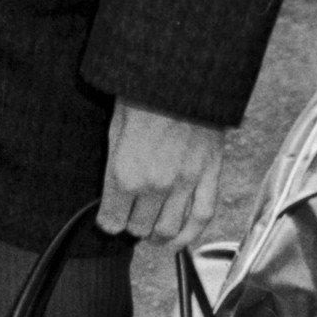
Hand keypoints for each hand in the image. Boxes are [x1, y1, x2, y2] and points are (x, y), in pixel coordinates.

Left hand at [99, 101, 224, 246]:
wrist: (180, 75)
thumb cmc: (142, 95)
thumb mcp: (114, 128)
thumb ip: (113, 165)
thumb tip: (111, 190)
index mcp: (125, 174)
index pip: (112, 221)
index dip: (108, 222)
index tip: (108, 219)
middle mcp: (154, 185)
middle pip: (139, 228)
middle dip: (132, 227)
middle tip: (130, 219)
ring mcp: (185, 183)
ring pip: (169, 229)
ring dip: (158, 236)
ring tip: (153, 235)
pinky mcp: (209, 174)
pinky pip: (202, 215)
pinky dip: (190, 234)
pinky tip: (181, 241)